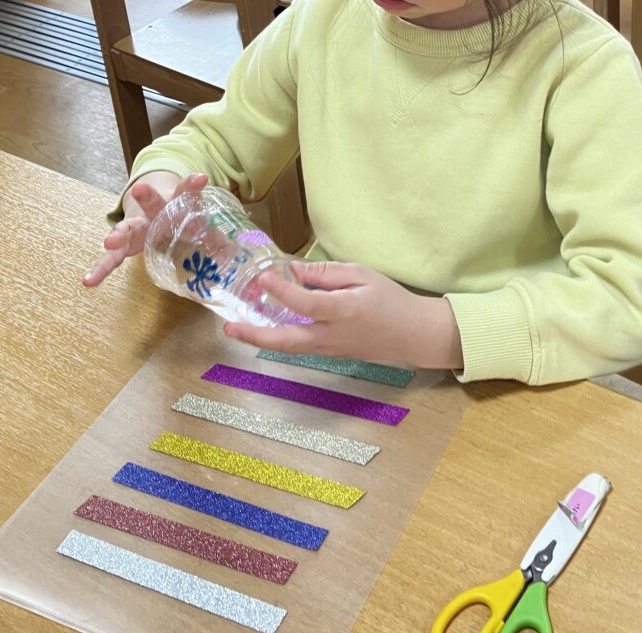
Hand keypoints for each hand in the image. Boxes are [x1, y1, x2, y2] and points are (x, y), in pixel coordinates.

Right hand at [83, 172, 208, 286]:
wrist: (145, 197)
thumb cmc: (177, 216)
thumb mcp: (197, 221)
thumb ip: (216, 235)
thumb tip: (238, 250)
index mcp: (174, 204)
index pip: (185, 193)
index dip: (192, 186)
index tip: (200, 178)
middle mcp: (152, 212)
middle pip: (151, 205)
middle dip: (147, 198)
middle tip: (141, 190)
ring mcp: (134, 226)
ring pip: (127, 229)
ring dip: (118, 235)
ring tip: (110, 242)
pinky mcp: (122, 244)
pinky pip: (111, 259)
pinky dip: (101, 269)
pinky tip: (89, 281)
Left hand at [224, 261, 463, 369]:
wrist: (413, 334)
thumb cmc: (391, 300)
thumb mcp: (362, 275)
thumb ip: (326, 273)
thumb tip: (293, 269)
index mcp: (342, 311)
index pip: (304, 302)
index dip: (281, 290)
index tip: (264, 277)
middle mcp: (332, 335)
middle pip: (286, 341)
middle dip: (255, 335)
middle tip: (229, 328)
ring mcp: (330, 349)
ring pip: (290, 349)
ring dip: (261, 340)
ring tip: (237, 330)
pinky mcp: (331, 354)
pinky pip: (300, 348)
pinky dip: (279, 341)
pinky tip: (265, 330)